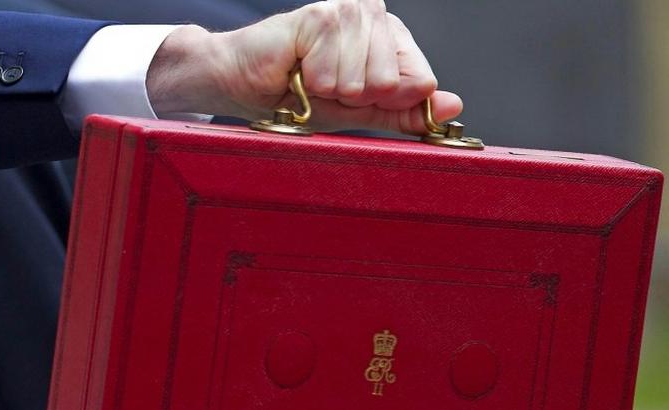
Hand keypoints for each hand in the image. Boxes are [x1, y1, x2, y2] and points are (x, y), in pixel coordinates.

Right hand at [147, 0, 462, 133]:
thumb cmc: (296, 95)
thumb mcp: (359, 112)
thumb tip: (454, 108)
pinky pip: (335, 71)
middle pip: (395, 82)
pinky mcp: (321, 15)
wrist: (242, 84)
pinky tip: (296, 67)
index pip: (422, 79)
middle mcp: (374, 16)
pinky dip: (310, 82)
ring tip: (308, 77)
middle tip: (325, 86)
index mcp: (388, 36)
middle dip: (355, 97)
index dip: (387, 101)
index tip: (354, 95)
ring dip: (329, 91)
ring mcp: (348, 11)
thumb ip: (404, 111)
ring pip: (366, 80)